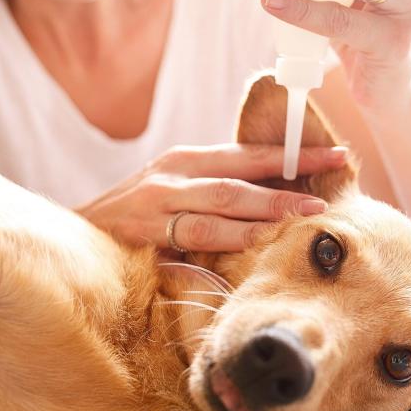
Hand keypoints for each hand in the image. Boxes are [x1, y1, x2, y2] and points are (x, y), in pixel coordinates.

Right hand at [77, 143, 347, 252]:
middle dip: (285, 189)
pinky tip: (249, 255)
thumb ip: (217, 192)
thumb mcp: (175, 190)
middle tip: (324, 199)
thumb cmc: (136, 215)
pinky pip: (187, 245)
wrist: (74, 232)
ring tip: (298, 221)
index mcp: (186, 160)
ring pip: (217, 210)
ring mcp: (155, 206)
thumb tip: (278, 200)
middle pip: (238, 181)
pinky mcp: (140, 236)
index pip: (248, 155)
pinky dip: (220, 250)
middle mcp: (173, 176)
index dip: (293, 155)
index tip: (336, 156)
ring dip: (261, 217)